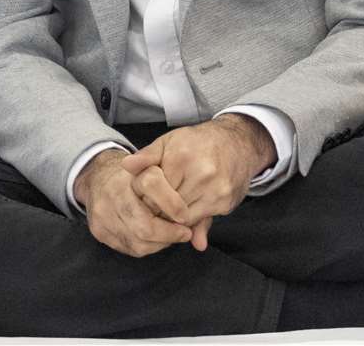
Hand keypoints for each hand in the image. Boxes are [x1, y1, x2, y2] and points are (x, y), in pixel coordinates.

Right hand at [73, 149, 192, 257]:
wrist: (98, 177)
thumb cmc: (136, 175)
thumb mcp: (157, 168)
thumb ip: (178, 187)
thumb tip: (193, 220)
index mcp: (129, 173)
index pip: (152, 184)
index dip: (173, 204)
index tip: (185, 216)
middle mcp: (112, 193)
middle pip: (145, 226)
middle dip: (169, 234)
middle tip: (185, 233)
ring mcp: (103, 214)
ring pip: (139, 242)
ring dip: (161, 243)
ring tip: (171, 235)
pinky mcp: (99, 230)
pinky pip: (129, 248)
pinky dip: (147, 246)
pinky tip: (154, 239)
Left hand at [122, 116, 274, 246]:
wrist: (237, 143)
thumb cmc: (197, 142)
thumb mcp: (169, 142)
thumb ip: (146, 156)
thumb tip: (126, 166)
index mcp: (181, 159)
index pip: (154, 192)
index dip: (146, 197)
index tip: (145, 196)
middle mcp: (201, 176)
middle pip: (168, 208)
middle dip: (159, 209)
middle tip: (157, 203)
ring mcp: (216, 192)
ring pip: (184, 219)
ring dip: (174, 217)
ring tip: (171, 205)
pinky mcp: (225, 204)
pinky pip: (200, 221)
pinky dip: (190, 219)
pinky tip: (188, 206)